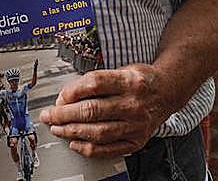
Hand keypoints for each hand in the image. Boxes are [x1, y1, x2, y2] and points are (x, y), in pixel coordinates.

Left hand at [38, 64, 174, 157]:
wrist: (167, 92)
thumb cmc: (141, 80)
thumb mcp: (123, 69)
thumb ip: (98, 80)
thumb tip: (67, 95)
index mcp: (129, 81)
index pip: (94, 84)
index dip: (72, 91)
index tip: (59, 97)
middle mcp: (134, 103)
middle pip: (92, 110)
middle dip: (65, 114)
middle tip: (50, 116)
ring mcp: (136, 124)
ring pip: (98, 132)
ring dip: (72, 132)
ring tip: (58, 129)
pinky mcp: (137, 140)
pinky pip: (109, 149)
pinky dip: (89, 148)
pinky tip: (75, 143)